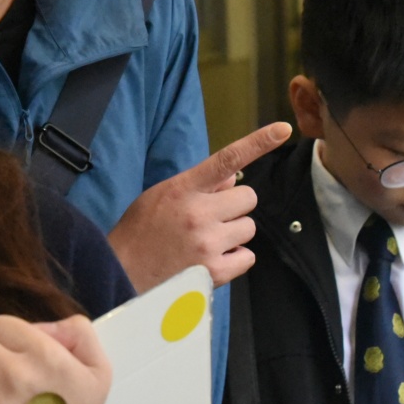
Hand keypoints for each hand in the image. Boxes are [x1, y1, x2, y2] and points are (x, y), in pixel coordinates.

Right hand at [106, 123, 292, 290]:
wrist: (120, 274)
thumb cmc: (140, 232)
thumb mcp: (160, 195)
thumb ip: (196, 185)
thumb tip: (230, 179)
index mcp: (183, 188)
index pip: (227, 159)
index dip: (258, 142)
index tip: (283, 129)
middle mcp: (199, 213)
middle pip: (247, 198)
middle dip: (234, 207)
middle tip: (209, 219)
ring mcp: (208, 243)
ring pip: (248, 228)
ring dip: (234, 234)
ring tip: (204, 242)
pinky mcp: (214, 272)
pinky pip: (248, 257)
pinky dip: (235, 259)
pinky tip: (211, 260)